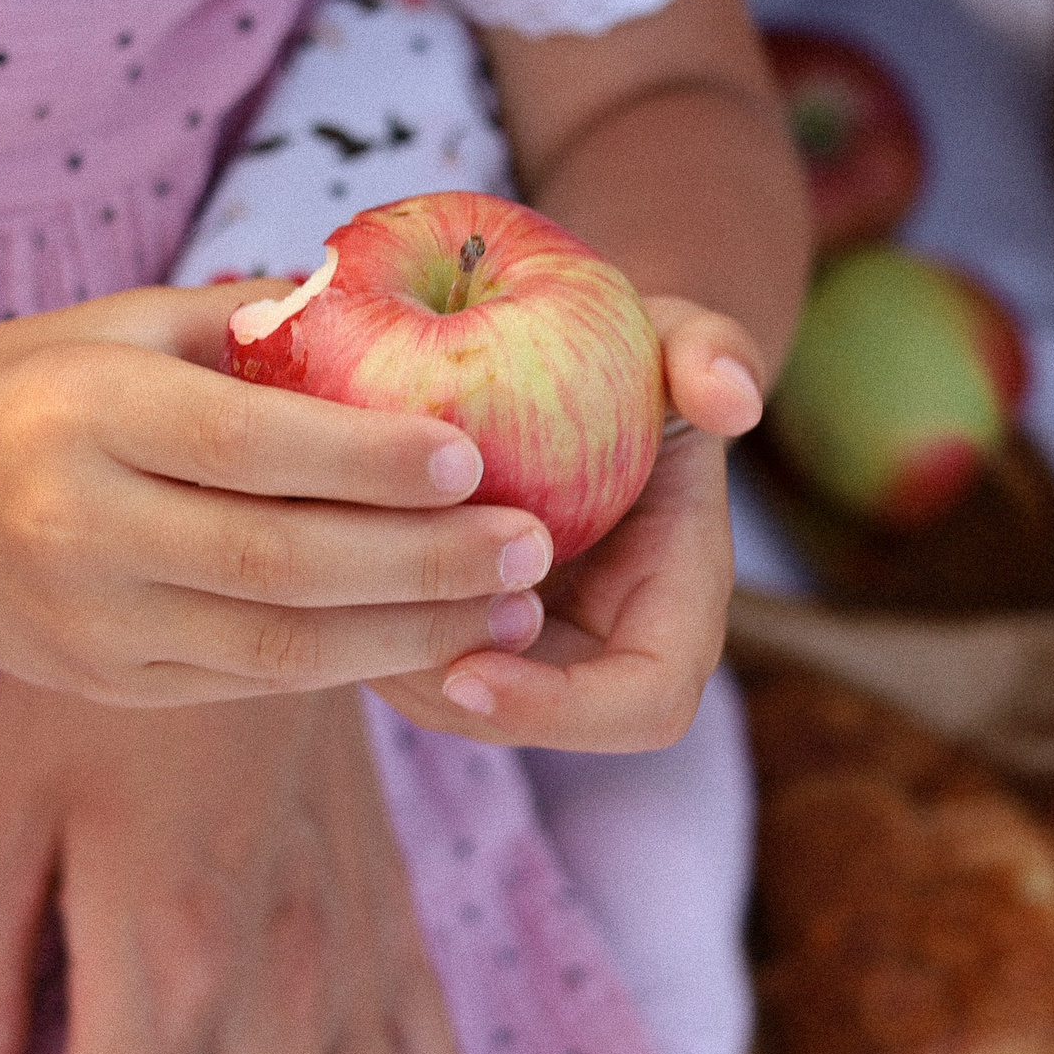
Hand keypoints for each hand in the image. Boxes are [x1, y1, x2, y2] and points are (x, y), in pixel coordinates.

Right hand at [0, 281, 552, 705]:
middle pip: (280, 565)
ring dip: (409, 635)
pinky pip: (244, 682)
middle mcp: (77, 531)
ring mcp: (86, 627)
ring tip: (509, 611)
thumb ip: (247, 323)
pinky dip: (345, 663)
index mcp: (84, 417)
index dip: (368, 463)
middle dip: (423, 564)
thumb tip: (396, 306)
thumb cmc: (20, 381)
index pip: (250, 448)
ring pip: (276, 649)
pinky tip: (427, 638)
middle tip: (531, 545)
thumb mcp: (113, 323)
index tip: (475, 458)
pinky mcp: (99, 685)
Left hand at [370, 295, 762, 752]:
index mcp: (676, 602)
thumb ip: (709, 347)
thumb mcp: (665, 332)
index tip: (468, 672)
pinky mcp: (463, 630)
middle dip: (439, 685)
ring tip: (328, 579)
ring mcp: (531, 650)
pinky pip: (406, 658)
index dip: (560, 709)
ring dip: (386, 654)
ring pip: (448, 703)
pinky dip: (361, 623)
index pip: (644, 702)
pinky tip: (318, 556)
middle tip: (359, 622)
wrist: (557, 368)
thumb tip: (736, 398)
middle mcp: (605, 648)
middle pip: (523, 721)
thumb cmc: (622, 349)